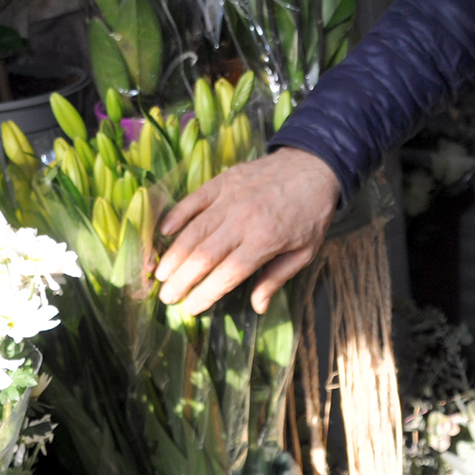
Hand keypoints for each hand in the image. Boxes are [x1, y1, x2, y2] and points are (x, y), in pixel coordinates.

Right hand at [154, 148, 340, 316]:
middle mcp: (243, 220)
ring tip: (160, 273)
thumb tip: (258, 307)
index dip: (205, 294)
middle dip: (182, 280)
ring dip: (174, 254)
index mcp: (265, 241)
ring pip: (193, 230)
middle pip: (203, 256)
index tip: (190, 309)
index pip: (227, 275)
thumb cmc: (311, 213)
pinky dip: (177, 215)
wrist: (314, 165)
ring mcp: (230, 198)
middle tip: (167, 297)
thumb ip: (278, 278)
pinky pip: (194, 200)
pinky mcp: (223, 181)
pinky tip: (164, 232)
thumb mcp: (305, 251)